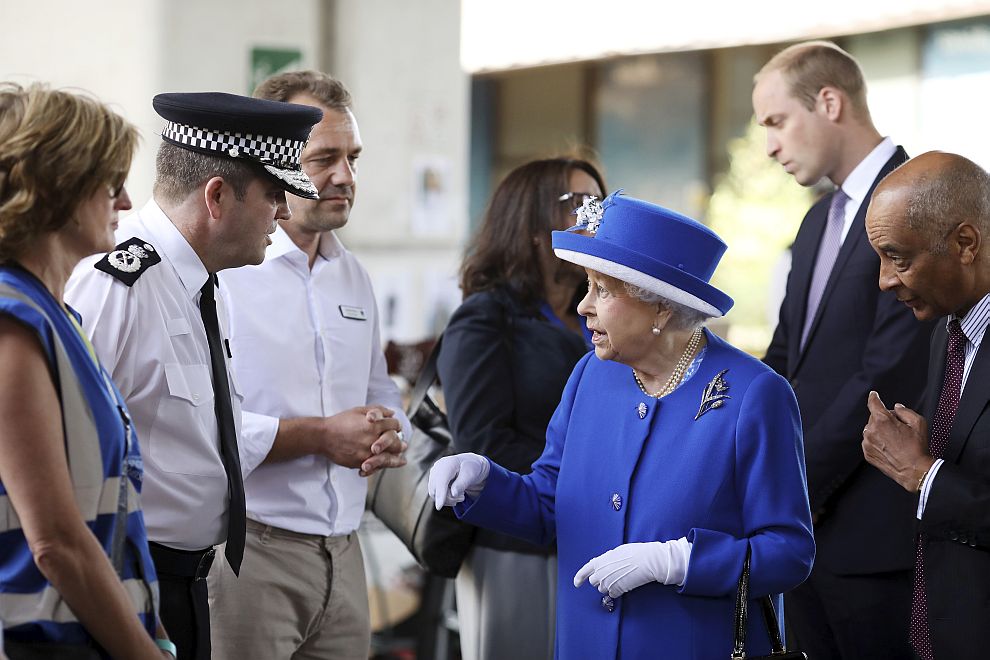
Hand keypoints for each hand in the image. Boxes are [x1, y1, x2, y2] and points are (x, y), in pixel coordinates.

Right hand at [320, 406, 400, 469]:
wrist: (323, 436)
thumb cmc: (340, 421)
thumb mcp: (359, 410)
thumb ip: (377, 410)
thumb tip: (392, 413)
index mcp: (374, 425)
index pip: (394, 425)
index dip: (397, 426)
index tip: (396, 428)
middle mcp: (373, 439)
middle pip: (395, 442)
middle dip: (400, 443)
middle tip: (403, 445)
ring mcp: (367, 453)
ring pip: (389, 457)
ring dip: (396, 458)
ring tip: (401, 459)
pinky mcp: (361, 463)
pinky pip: (376, 466)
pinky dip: (383, 466)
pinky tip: (387, 465)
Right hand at [427, 453, 489, 508]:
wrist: (469, 464)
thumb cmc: (472, 468)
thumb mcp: (471, 475)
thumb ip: (462, 484)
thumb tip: (453, 494)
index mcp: (448, 463)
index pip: (441, 480)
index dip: (440, 493)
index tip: (439, 507)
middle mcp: (438, 467)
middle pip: (436, 489)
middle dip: (449, 498)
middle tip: (463, 497)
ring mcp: (434, 473)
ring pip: (434, 493)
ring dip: (447, 499)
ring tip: (461, 495)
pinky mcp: (433, 480)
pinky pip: (435, 494)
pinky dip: (444, 498)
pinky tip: (454, 494)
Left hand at [573, 539, 689, 597]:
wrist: (647, 561)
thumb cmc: (634, 552)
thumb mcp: (617, 552)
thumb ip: (606, 560)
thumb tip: (605, 566)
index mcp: (599, 561)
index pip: (584, 571)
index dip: (579, 577)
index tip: (577, 583)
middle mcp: (601, 573)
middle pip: (593, 581)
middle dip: (600, 580)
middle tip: (611, 575)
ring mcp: (608, 583)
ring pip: (602, 589)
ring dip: (608, 585)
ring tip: (620, 578)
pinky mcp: (617, 591)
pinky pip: (612, 594)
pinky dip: (616, 591)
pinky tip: (624, 584)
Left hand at [863, 391, 933, 492]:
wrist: (914, 470)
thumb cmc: (917, 448)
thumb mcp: (919, 423)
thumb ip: (905, 411)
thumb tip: (897, 408)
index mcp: (883, 420)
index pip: (873, 403)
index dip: (874, 397)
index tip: (873, 395)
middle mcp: (871, 430)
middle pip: (874, 418)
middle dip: (885, 419)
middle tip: (899, 429)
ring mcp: (868, 442)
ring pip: (871, 430)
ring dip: (880, 431)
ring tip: (895, 441)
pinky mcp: (867, 453)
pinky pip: (870, 442)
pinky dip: (877, 442)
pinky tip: (890, 448)